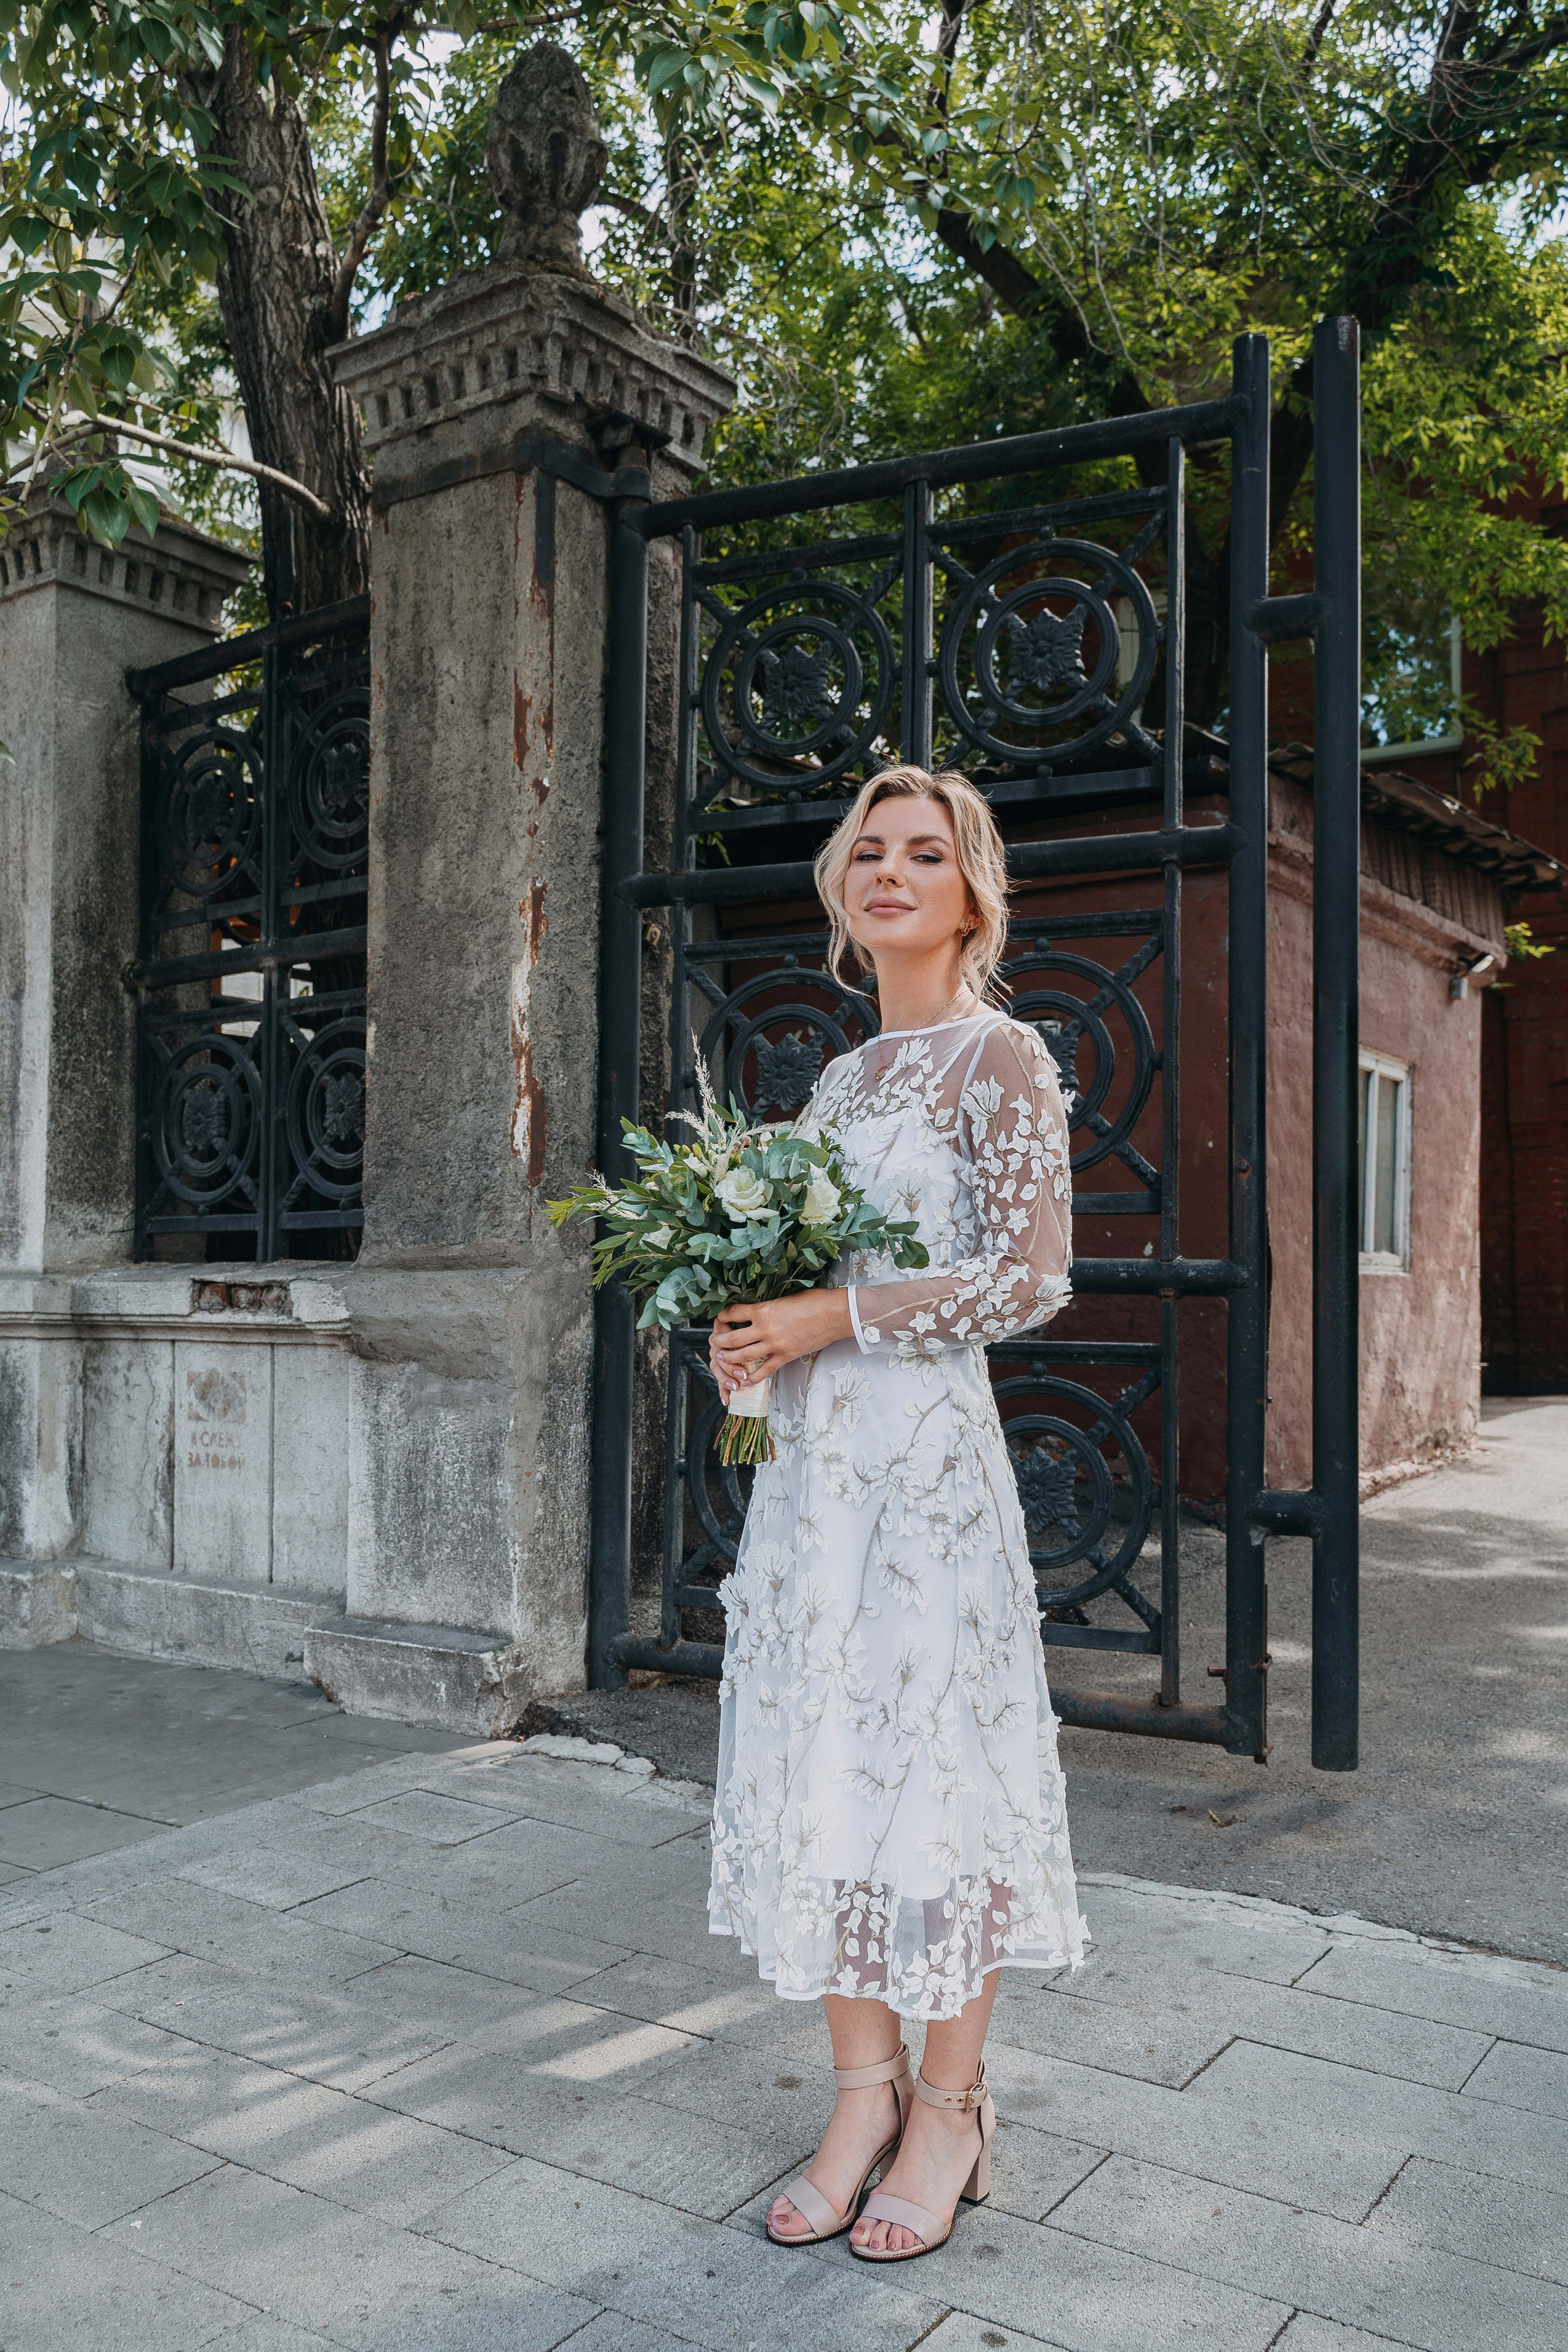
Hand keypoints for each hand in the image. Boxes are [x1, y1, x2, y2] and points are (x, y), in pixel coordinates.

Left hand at [708, 1289, 854, 1402]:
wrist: (834, 1314)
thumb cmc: (813, 1301)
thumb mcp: (784, 1299)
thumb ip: (768, 1307)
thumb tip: (756, 1312)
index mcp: (763, 1310)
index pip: (733, 1313)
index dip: (723, 1315)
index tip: (721, 1317)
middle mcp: (765, 1329)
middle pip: (732, 1339)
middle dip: (720, 1341)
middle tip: (714, 1342)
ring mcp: (775, 1345)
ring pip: (743, 1356)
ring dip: (730, 1359)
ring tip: (722, 1358)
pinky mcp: (785, 1356)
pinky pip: (764, 1371)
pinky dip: (752, 1377)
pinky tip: (744, 1380)